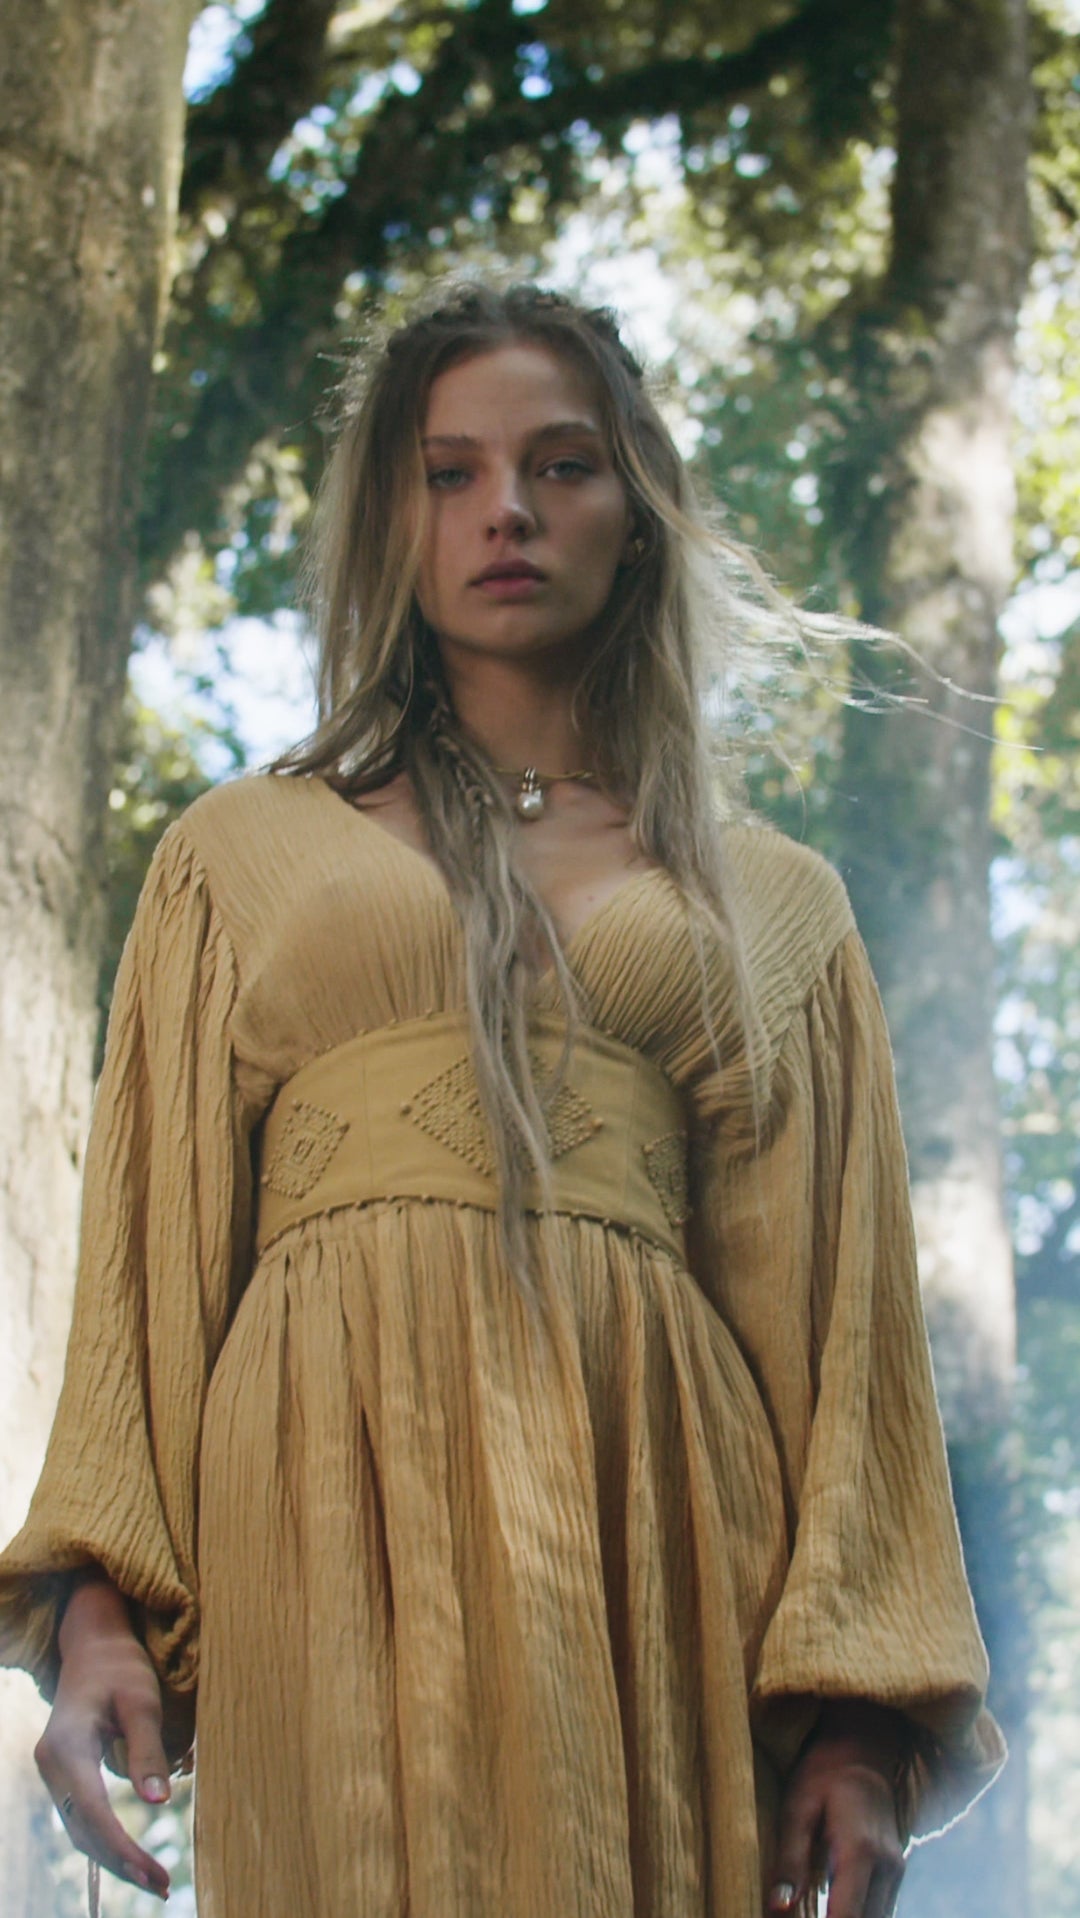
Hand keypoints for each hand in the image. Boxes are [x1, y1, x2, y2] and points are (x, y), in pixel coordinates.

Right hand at [34, 1572, 171, 1900]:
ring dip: (114, 1859)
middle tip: (162, 1887)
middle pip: (83, 1830)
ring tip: (155, 1881)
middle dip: (121, 1863)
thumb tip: (160, 1803)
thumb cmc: (122, 1670)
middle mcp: (52, 1764)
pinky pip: (82, 1819)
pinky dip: (106, 1842)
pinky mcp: (65, 1778)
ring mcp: (54, 1773)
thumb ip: (148, 1751)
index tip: (154, 1873)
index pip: (93, 1810)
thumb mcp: (142, 1702)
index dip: (122, 1847)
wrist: (95, 1649)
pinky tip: (133, 1859)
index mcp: (67, 1745)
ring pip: (80, 1830)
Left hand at [769, 1702, 907, 1917]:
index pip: (847, 1917)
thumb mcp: (796, 1808)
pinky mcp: (895, 1869)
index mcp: (860, 1851)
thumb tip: (778, 1908)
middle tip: (798, 1917)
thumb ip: (790, 1860)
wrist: (862, 1748)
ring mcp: (896, 1869)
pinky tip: (831, 1910)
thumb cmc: (822, 1773)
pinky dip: (857, 1915)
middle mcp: (887, 1865)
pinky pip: (880, 1908)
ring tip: (816, 1912)